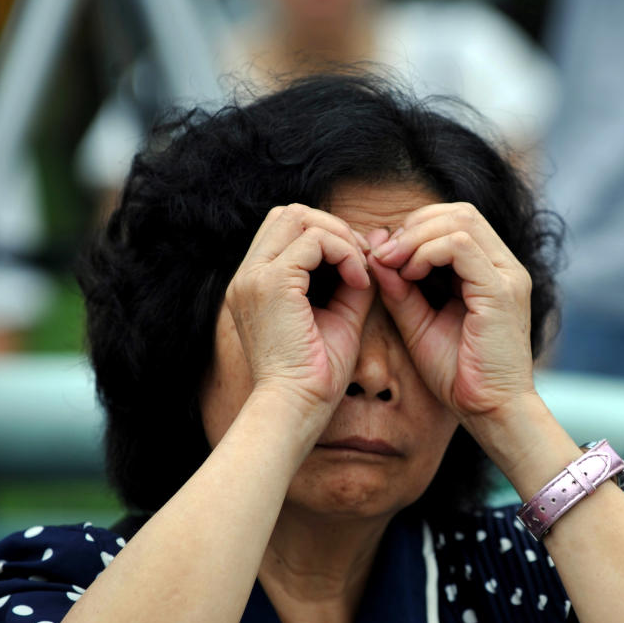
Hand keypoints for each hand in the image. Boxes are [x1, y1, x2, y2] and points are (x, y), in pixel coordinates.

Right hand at [224, 204, 373, 416]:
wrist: (296, 409)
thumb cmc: (317, 376)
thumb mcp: (340, 317)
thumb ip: (353, 281)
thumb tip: (375, 249)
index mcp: (256, 283)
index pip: (287, 229)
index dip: (328, 235)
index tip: (359, 266)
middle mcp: (248, 275)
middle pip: (290, 213)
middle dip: (334, 228)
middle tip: (363, 261)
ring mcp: (254, 276)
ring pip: (298, 217)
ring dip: (339, 236)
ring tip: (361, 272)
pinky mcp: (271, 284)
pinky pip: (313, 241)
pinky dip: (343, 253)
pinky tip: (359, 283)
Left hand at [367, 202, 534, 419]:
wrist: (490, 411)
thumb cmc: (459, 374)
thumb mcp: (419, 322)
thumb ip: (400, 288)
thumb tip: (376, 252)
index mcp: (490, 271)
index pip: (454, 221)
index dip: (415, 229)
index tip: (384, 256)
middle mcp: (505, 266)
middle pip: (459, 212)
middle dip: (414, 226)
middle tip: (383, 254)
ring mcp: (508, 276)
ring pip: (461, 221)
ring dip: (417, 235)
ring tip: (393, 262)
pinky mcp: (502, 291)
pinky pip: (462, 246)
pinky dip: (428, 251)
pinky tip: (409, 273)